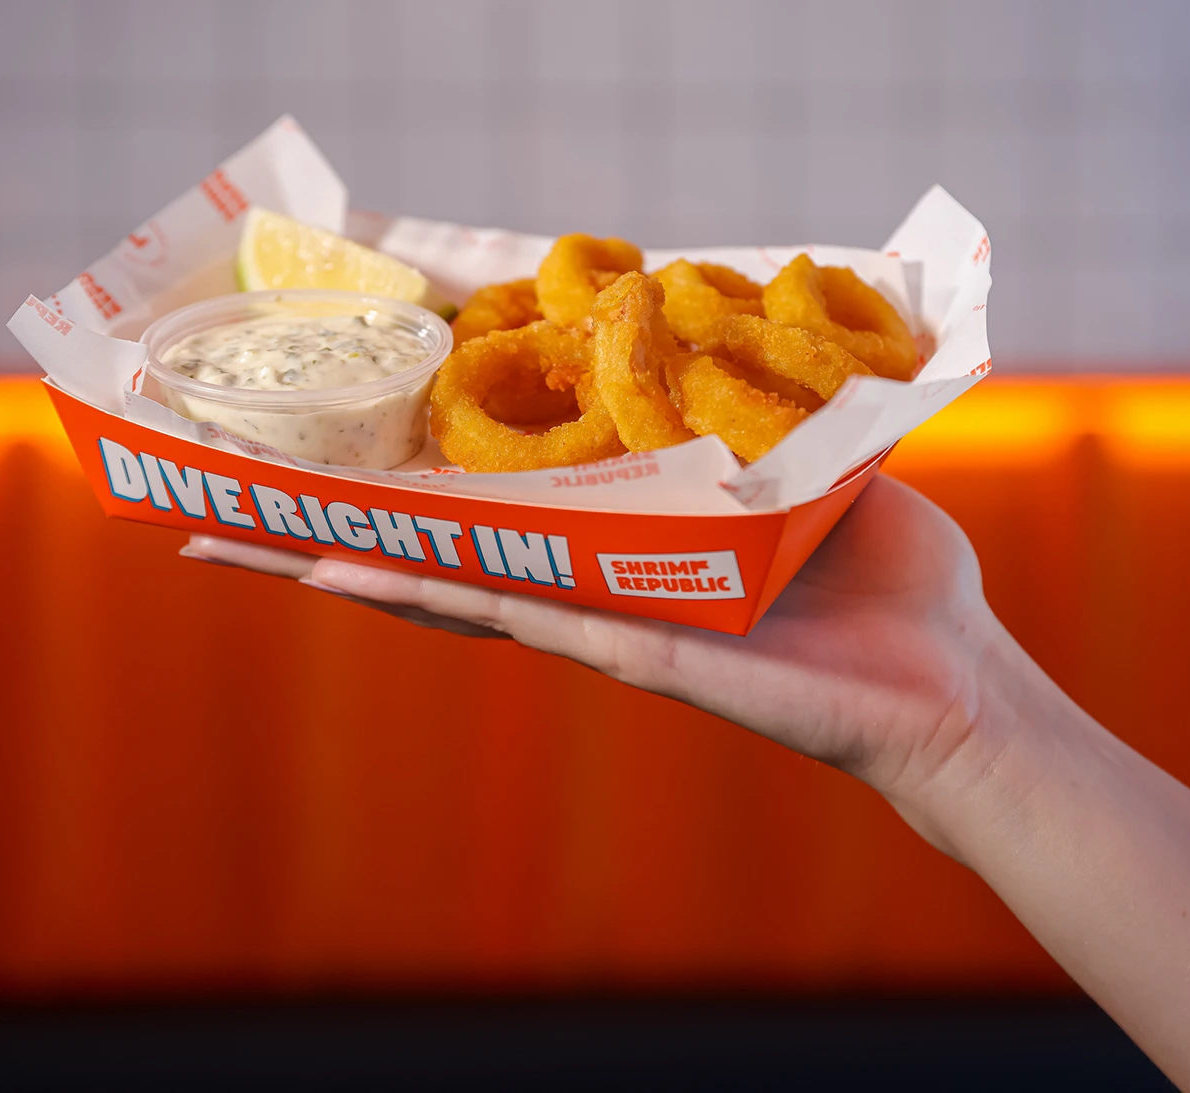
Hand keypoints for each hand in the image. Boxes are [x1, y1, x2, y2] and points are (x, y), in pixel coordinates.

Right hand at [181, 476, 1005, 825]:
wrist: (952, 691)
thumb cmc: (895, 590)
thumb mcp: (827, 471)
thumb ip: (774, 419)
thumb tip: (752, 341)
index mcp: (631, 548)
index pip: (503, 515)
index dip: (416, 489)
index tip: (338, 453)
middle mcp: (596, 587)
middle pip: (448, 554)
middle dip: (342, 533)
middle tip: (237, 507)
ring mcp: (604, 622)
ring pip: (454, 588)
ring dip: (348, 564)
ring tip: (247, 539)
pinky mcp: (637, 649)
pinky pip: (518, 611)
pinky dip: (430, 592)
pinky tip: (349, 572)